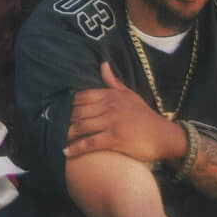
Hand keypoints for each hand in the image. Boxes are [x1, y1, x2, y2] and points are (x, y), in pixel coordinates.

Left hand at [64, 60, 187, 163]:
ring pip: (81, 126)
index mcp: (111, 95)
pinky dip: (76, 147)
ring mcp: (111, 123)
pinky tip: (66, 151)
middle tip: (53, 126)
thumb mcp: (130, 95)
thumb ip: (113, 82)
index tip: (60, 110)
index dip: (70, 104)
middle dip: (65, 119)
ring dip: (67, 133)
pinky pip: (90, 142)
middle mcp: (109, 106)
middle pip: (79, 111)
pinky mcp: (114, 139)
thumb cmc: (145, 117)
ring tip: (57, 138)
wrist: (164, 136)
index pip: (83, 96)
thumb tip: (103, 64)